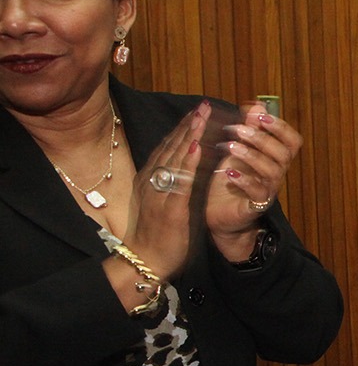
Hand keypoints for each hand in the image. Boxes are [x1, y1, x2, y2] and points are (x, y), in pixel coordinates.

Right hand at [124, 102, 208, 279]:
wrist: (146, 260)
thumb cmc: (156, 232)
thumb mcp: (161, 201)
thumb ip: (170, 182)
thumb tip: (185, 165)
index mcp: (151, 179)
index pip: (168, 148)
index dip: (183, 129)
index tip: (197, 112)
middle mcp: (153, 181)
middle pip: (172, 147)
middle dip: (189, 125)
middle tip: (204, 106)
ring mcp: (160, 193)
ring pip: (176, 158)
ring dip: (190, 136)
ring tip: (203, 116)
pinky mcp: (170, 208)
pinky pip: (181, 181)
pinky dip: (190, 162)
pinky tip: (199, 147)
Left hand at [206, 102, 303, 259]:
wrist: (218, 213)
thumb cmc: (228, 179)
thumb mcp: (236, 149)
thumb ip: (248, 128)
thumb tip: (257, 105)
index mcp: (274, 159)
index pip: (292, 141)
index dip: (280, 127)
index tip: (260, 116)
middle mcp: (276, 174)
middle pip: (284, 154)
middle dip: (261, 138)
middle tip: (235, 130)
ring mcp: (267, 190)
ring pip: (273, 171)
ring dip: (251, 155)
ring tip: (228, 147)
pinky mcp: (255, 206)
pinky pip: (258, 192)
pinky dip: (244, 180)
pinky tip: (228, 172)